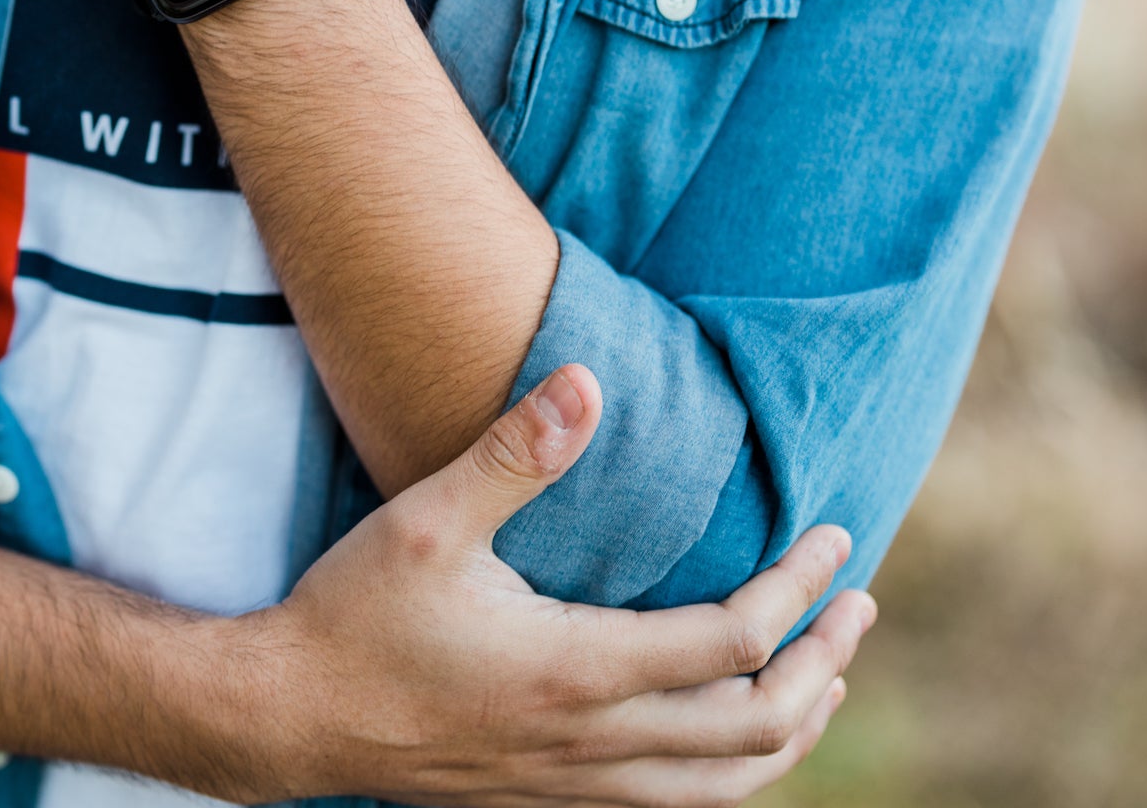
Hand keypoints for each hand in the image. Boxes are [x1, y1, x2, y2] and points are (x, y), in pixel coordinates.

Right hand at [231, 366, 875, 805]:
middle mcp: (591, 743)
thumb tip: (586, 381)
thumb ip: (511, 455)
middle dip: (826, 663)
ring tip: (826, 676)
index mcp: (575, 671)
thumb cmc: (355, 616)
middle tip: (858, 605)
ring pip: (727, 786)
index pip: (736, 641)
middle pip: (757, 727)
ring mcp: (573, 786)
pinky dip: (733, 775)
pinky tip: (731, 740)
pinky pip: (676, 807)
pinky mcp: (548, 801)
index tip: (833, 538)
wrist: (287, 717)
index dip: (801, 589)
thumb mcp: (425, 523)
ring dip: (793, 730)